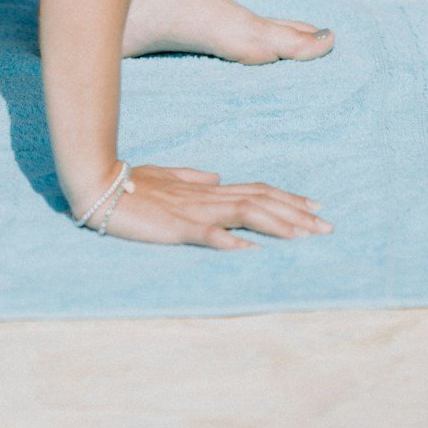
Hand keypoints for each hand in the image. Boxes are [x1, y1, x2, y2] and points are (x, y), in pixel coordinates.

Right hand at [97, 163, 330, 248]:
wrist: (99, 184)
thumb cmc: (132, 184)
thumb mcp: (167, 178)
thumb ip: (193, 178)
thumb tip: (220, 177)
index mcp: (208, 189)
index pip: (258, 191)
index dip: (288, 199)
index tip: (316, 207)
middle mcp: (208, 197)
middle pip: (262, 202)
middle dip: (297, 215)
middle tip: (328, 226)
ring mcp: (194, 211)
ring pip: (245, 214)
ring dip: (277, 225)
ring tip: (304, 236)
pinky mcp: (176, 226)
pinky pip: (208, 234)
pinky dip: (231, 241)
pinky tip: (251, 249)